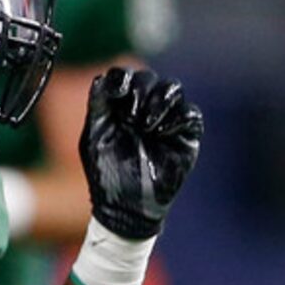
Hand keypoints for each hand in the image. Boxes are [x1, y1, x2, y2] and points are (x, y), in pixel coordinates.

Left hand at [78, 67, 202, 240]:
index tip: (117, 92)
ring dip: (158, 101)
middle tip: (131, 118)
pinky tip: (160, 134)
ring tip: (146, 126)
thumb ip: (98, 107)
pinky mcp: (185, 134)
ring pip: (172, 88)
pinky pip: (190, 113)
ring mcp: (166, 120)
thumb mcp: (94, 138)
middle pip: (149, 77)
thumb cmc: (106, 175)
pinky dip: (176, 118)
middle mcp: (144, 109)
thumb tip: (102, 78)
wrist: (126, 208)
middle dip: (140, 91)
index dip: (122, 77)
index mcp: (119, 107)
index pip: (124, 76)